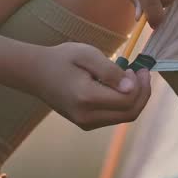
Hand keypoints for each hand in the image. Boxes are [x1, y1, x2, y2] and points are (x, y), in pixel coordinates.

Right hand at [30, 43, 152, 130]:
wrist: (36, 73)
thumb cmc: (61, 59)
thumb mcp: (87, 54)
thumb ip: (110, 71)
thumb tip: (131, 87)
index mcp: (87, 98)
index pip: (127, 100)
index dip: (139, 85)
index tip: (138, 68)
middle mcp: (87, 116)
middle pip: (129, 113)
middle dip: (142, 94)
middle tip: (142, 73)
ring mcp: (85, 123)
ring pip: (123, 118)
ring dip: (134, 99)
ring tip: (132, 78)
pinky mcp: (85, 123)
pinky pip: (113, 118)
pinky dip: (123, 104)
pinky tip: (120, 88)